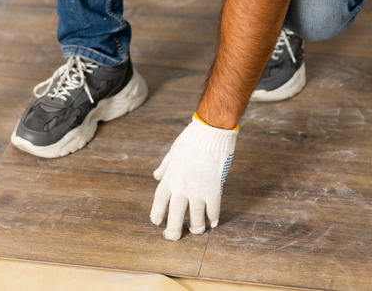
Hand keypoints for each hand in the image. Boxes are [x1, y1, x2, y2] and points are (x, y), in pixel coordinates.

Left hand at [150, 114, 236, 240]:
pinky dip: (213, 218)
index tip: (157, 223)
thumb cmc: (191, 139)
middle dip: (174, 230)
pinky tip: (212, 223)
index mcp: (169, 178)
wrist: (211, 133)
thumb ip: (164, 167)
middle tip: (172, 238)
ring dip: (197, 227)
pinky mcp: (214, 189)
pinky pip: (213, 209)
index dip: (157, 214)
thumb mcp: (172, 152)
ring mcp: (198, 190)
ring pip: (196, 217)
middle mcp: (182, 187)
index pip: (160, 202)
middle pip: (176, 215)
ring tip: (196, 231)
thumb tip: (156, 175)